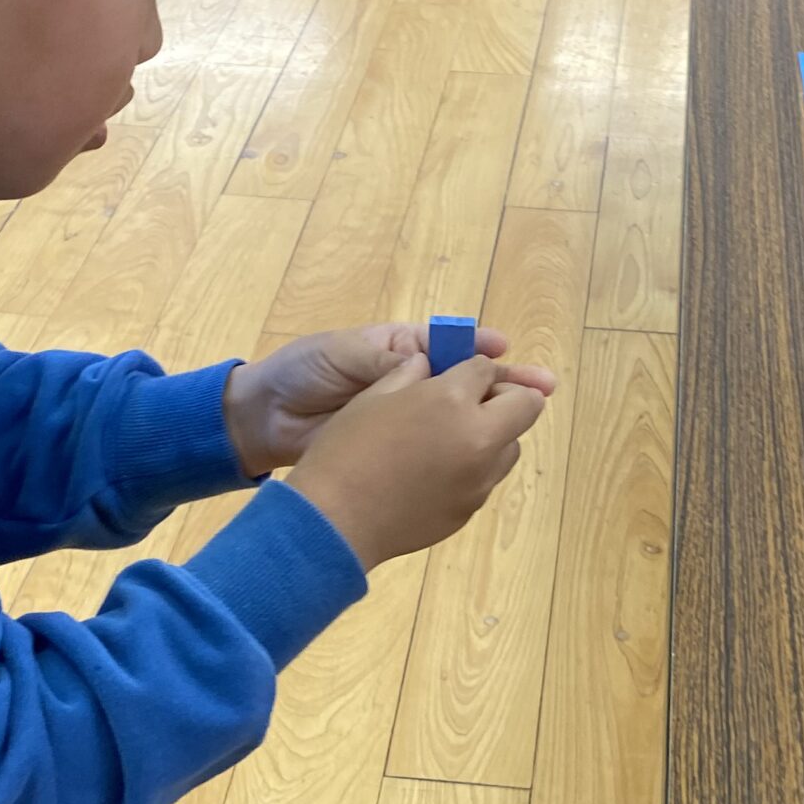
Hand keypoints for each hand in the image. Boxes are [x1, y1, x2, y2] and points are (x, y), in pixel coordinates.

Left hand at [224, 323, 555, 475]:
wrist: (261, 420)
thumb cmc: (300, 372)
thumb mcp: (342, 354)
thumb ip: (386, 361)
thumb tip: (428, 366)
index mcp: (400, 350)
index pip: (452, 345)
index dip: (481, 346)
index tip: (506, 347)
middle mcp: (412, 383)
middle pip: (468, 383)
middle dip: (505, 385)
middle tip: (542, 390)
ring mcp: (408, 421)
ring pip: (459, 420)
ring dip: (491, 423)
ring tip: (522, 426)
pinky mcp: (398, 453)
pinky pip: (438, 452)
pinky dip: (463, 454)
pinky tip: (487, 458)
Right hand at [288, 354, 549, 568]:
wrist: (335, 523)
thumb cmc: (345, 451)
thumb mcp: (373, 398)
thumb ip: (410, 375)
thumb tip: (428, 365)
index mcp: (451, 401)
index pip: (485, 369)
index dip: (472, 369)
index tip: (458, 375)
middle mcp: (478, 438)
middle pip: (526, 406)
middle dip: (505, 397)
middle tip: (472, 403)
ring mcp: (479, 480)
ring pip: (512, 446)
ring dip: (494, 434)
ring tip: (452, 440)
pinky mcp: (470, 510)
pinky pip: (486, 479)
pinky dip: (473, 468)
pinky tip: (435, 473)